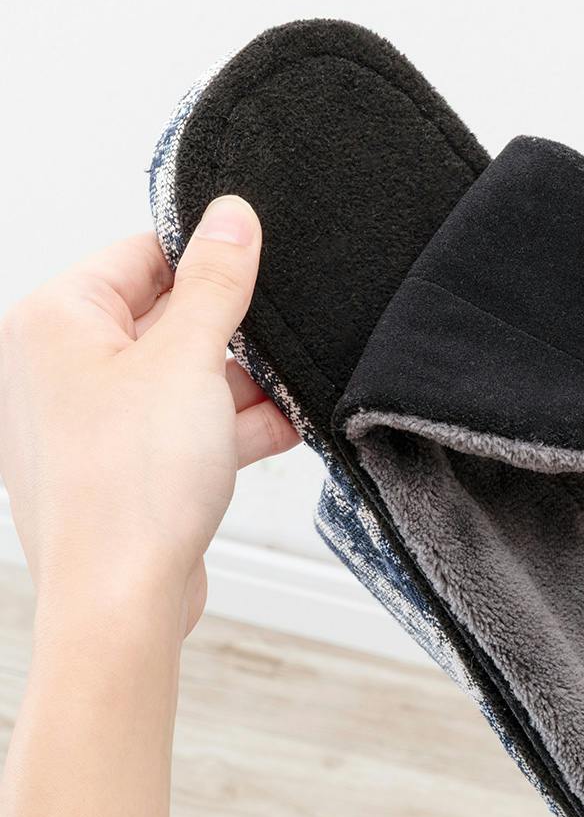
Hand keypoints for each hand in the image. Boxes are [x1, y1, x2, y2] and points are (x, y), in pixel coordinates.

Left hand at [0, 195, 298, 638]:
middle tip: (283, 334)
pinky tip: (286, 425)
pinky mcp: (127, 464)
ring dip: (241, 385)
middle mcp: (64, 367)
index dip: (205, 259)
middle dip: (233, 333)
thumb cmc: (129, 485)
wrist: (121, 602)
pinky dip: (232, 425)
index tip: (260, 264)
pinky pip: (185, 424)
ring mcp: (95, 420)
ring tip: (293, 388)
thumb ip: (215, 282)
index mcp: (56, 323)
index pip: (140, 255)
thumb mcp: (188, 359)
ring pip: (183, 376)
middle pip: (167, 318)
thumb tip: (230, 214)